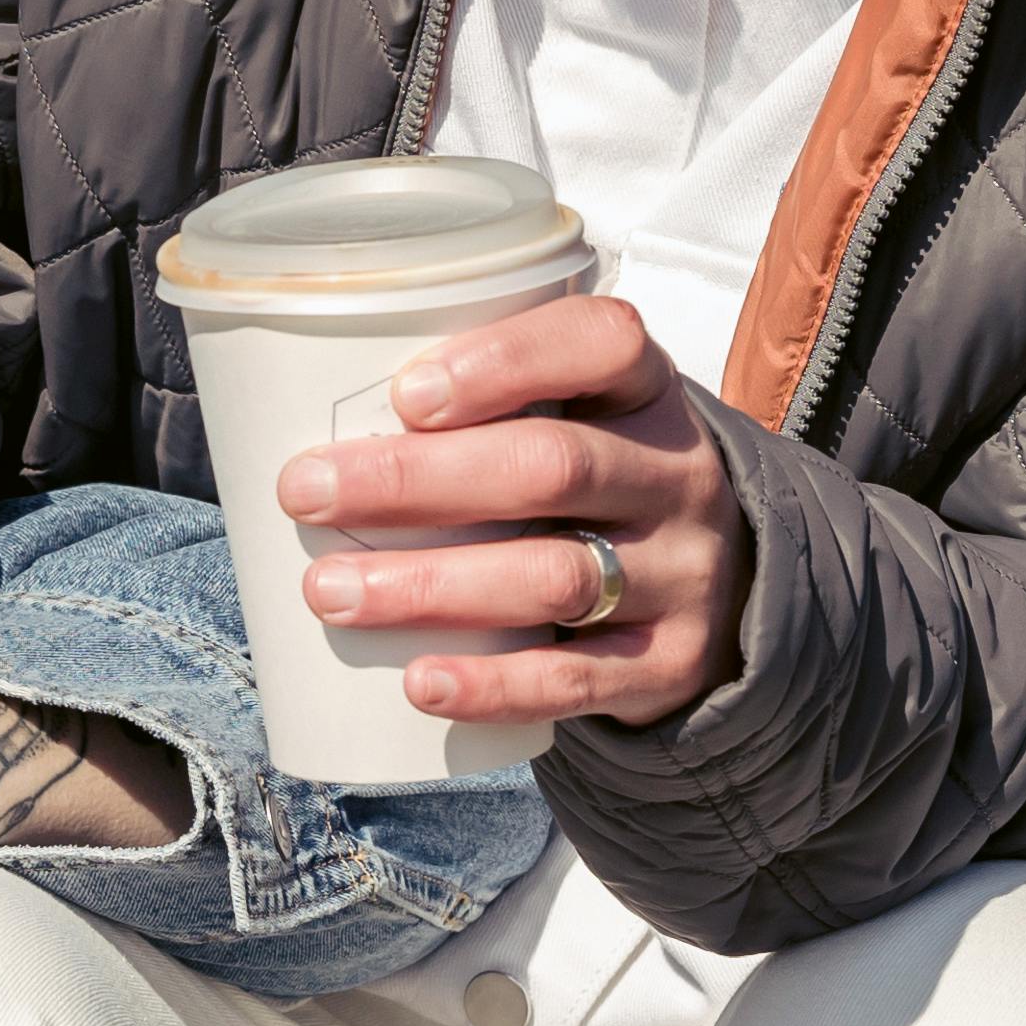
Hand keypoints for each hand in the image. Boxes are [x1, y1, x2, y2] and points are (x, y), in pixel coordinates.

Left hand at [272, 291, 741, 732]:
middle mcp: (675, 475)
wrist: (725, 597)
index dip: (505, 360)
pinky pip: (578, 679)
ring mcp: (682, 572)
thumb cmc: (594, 490)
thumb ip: (484, 411)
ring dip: (429, 584)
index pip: (602, 342)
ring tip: (328, 591)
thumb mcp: (578, 422)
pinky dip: (494, 683)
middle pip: (550, 465)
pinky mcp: (669, 663)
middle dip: (415, 479)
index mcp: (645, 391)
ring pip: (554, 574)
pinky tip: (420, 681)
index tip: (404, 393)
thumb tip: (299, 419)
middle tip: (304, 490)